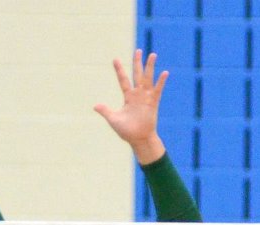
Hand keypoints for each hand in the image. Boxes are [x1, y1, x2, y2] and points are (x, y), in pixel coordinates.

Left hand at [94, 49, 166, 164]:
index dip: (119, 70)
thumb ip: (106, 111)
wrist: (139, 139)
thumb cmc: (127, 131)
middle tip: (138, 50)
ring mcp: (146, 98)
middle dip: (137, 63)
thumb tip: (95, 106)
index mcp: (128, 97)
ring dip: (150, 67)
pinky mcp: (153, 103)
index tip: (115, 59)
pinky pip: (158, 90)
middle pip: (137, 75)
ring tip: (152, 54)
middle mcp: (138, 95)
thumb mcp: (114, 120)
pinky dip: (161, 82)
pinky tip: (164, 73)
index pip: (123, 80)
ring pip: (148, 78)